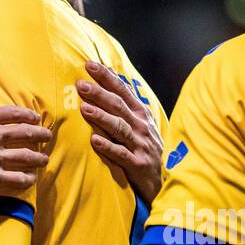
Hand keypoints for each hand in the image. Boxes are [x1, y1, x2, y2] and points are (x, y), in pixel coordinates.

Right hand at [0, 76, 50, 198]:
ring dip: (38, 158)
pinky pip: (18, 179)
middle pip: (25, 133)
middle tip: (47, 135)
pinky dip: (27, 179)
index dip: (26, 114)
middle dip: (40, 134)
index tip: (35, 117)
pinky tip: (31, 179)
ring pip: (26, 156)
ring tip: (44, 159)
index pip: (11, 113)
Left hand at [77, 61, 163, 205]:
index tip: (89, 65)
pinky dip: (108, 147)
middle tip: (80, 85)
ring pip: (119, 128)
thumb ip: (125, 102)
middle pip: (118, 106)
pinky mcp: (137, 164)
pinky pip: (121, 154)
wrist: (164, 179)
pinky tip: (94, 140)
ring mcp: (140, 145)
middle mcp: (141, 126)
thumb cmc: (145, 146)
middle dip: (99, 94)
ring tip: (84, 108)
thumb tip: (107, 76)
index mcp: (140, 113)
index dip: (106, 77)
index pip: (122, 91)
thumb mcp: (139, 122)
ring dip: (101, 117)